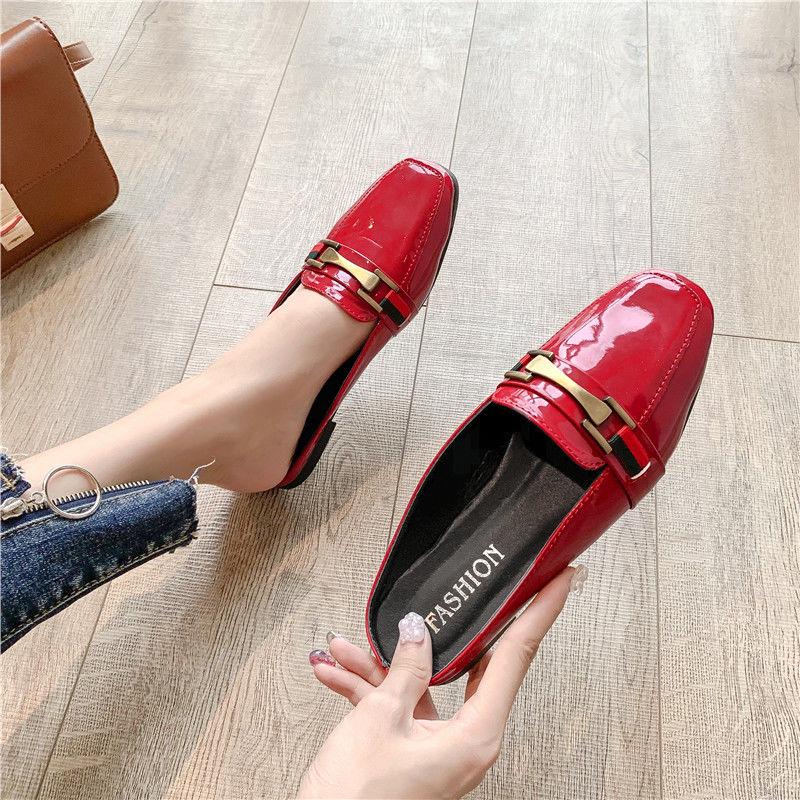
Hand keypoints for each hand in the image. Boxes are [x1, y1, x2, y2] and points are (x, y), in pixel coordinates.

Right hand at [298, 565, 586, 798]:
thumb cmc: (356, 799)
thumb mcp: (380, 718)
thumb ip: (406, 668)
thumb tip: (419, 632)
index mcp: (476, 736)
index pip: (516, 656)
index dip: (539, 612)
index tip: (559, 580)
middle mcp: (466, 743)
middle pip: (473, 665)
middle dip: (453, 628)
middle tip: (480, 590)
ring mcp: (439, 748)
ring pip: (421, 685)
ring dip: (382, 663)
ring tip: (348, 644)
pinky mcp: (413, 751)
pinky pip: (399, 707)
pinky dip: (368, 688)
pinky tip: (336, 672)